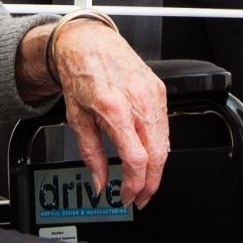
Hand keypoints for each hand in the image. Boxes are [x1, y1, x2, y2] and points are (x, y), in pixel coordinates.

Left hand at [47, 20, 168, 206]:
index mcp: (115, 109)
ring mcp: (153, 95)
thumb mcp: (76, 119)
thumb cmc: (81, 75)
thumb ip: (90, 154)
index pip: (136, 159)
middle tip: (140, 197)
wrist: (89, 44)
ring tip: (144, 181)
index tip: (126, 196)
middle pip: (158, 156)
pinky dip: (159, 146)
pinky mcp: (160, 91)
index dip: (134, 184)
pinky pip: (165, 127)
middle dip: (151, 183)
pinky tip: (148, 155)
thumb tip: (99, 181)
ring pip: (165, 143)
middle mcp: (138, 102)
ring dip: (157, 168)